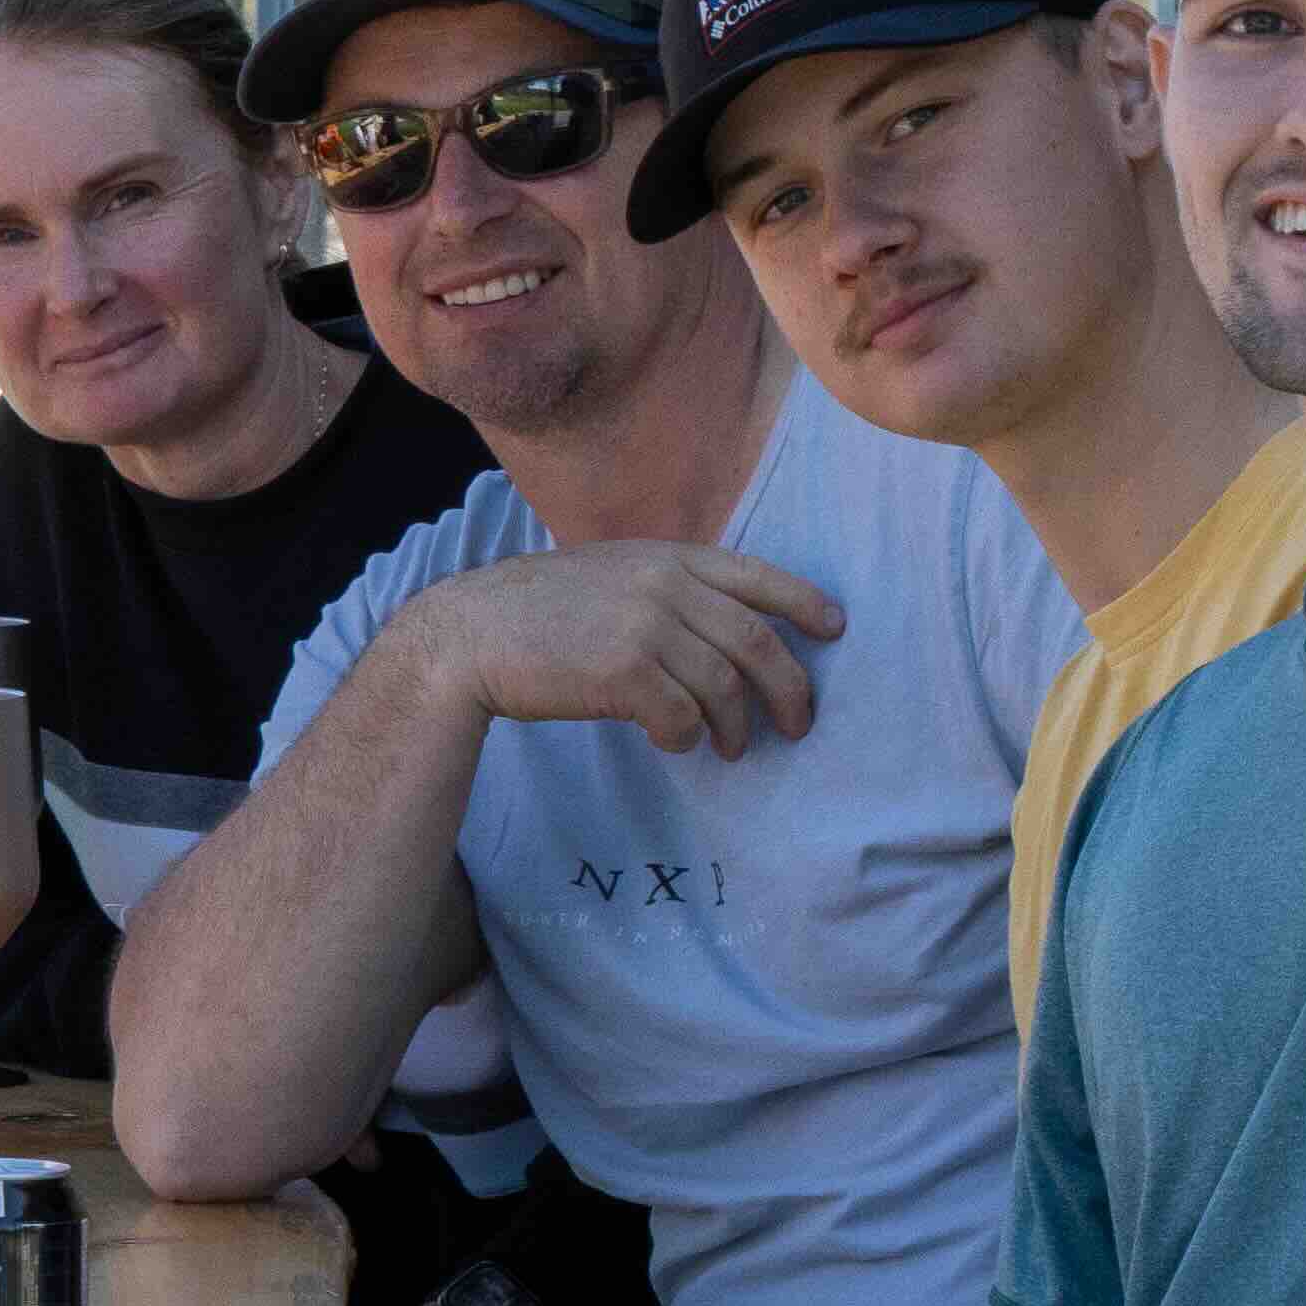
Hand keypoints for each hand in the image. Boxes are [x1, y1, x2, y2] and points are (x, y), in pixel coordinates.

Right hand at [396, 541, 845, 754]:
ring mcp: (644, 627)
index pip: (758, 576)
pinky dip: (687, 738)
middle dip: (789, 689)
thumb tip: (722, 632)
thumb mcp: (609, 573)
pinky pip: (683, 717)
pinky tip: (673, 743)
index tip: (834, 628)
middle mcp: (664, 586)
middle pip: (757, 642)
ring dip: (736, 727)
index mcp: (667, 557)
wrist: (471, 633)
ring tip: (731, 748)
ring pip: (725, 687)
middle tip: (797, 724)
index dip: (805, 603)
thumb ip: (666, 586)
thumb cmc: (538, 612)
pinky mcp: (622, 672)